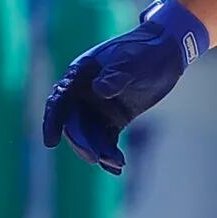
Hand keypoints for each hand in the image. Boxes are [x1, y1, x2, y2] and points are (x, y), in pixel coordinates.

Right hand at [40, 0, 208, 174]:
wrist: (166, 53)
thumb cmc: (146, 52)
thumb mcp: (132, 62)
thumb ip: (116, 76)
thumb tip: (99, 90)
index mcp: (80, 75)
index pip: (59, 101)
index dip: (52, 122)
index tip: (50, 143)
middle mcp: (85, 93)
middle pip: (74, 124)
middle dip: (81, 142)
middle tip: (94, 157)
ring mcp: (99, 107)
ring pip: (90, 135)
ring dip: (98, 150)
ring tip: (116, 163)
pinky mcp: (114, 119)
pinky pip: (106, 140)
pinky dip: (110, 152)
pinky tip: (118, 166)